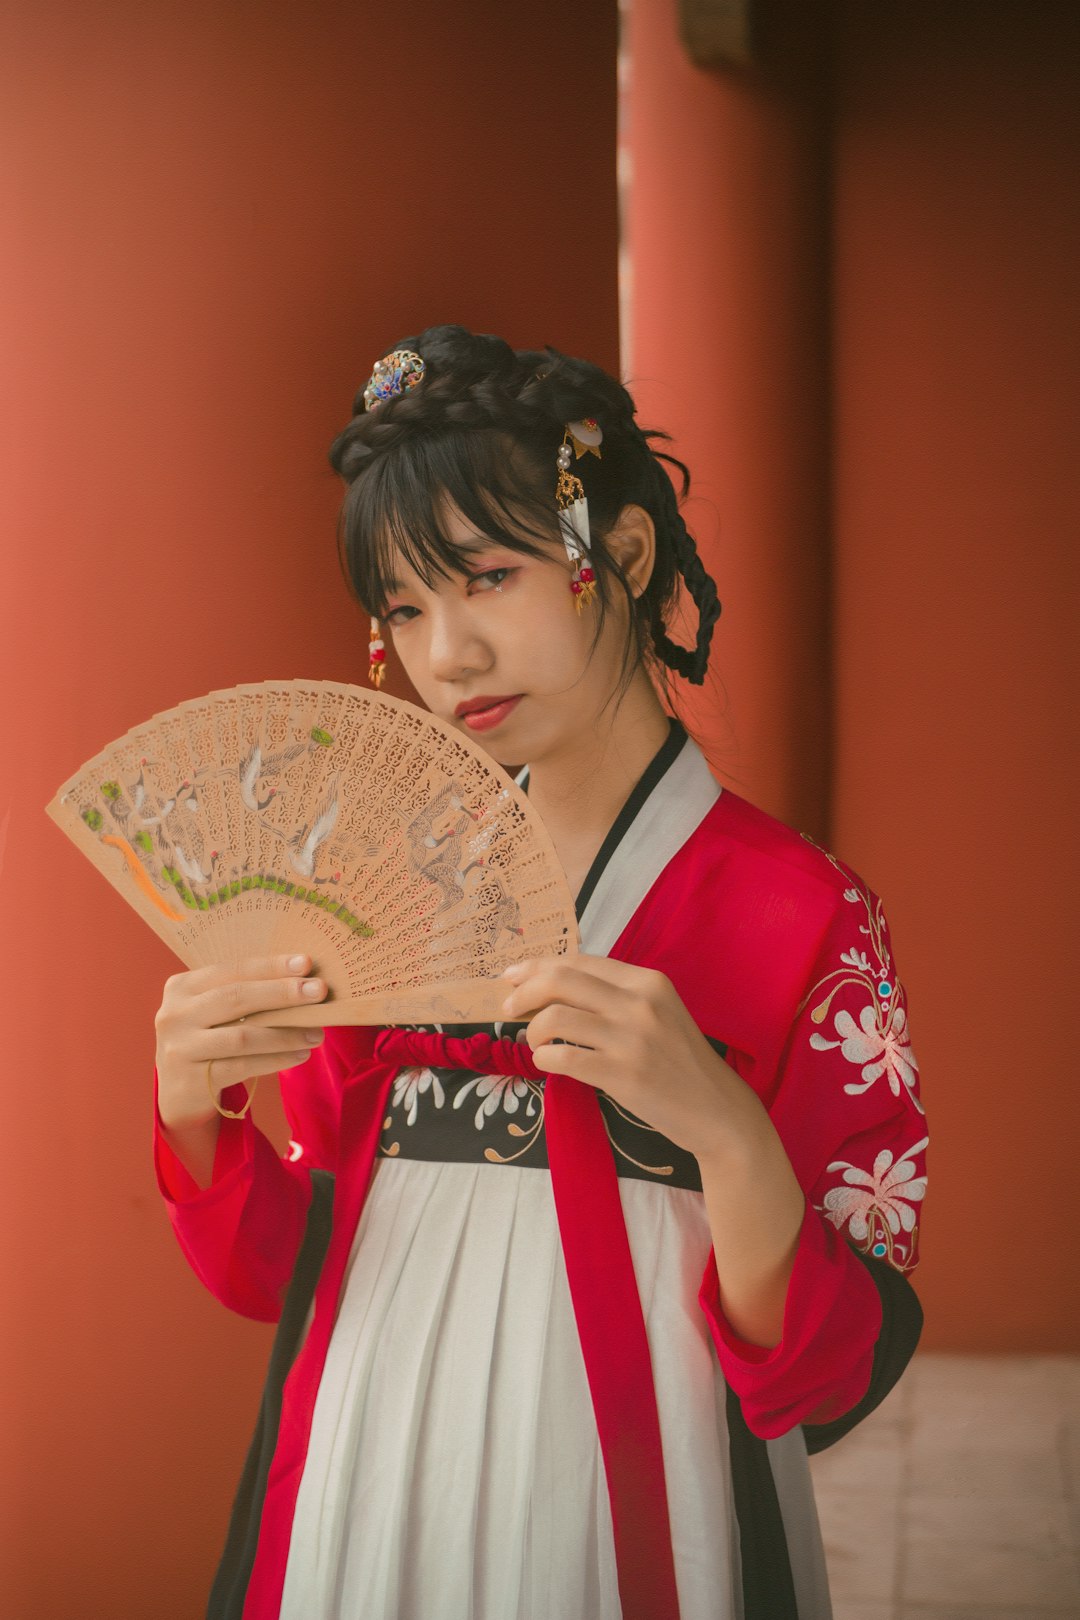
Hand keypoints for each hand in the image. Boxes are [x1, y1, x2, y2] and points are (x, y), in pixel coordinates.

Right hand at [154, 953, 328, 1130]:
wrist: (179, 1092)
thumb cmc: (208, 1039)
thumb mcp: (213, 1011)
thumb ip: (244, 993)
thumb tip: (302, 979)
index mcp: (182, 986)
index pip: (233, 970)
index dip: (271, 966)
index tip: (306, 963)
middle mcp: (175, 1014)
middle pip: (236, 998)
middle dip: (281, 993)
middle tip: (319, 991)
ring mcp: (180, 1047)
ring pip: (242, 1036)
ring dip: (285, 1034)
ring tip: (316, 1033)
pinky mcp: (191, 1079)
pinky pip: (243, 1066)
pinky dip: (276, 1059)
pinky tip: (300, 1054)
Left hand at [500, 954, 756, 1163]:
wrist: (716, 1110)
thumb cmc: (680, 1062)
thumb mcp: (657, 1013)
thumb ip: (615, 996)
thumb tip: (551, 988)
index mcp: (647, 981)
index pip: (578, 961)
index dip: (537, 966)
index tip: (512, 977)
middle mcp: (640, 1003)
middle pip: (561, 980)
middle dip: (523, 992)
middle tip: (508, 1009)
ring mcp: (632, 1039)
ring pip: (556, 1018)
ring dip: (534, 1031)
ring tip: (537, 1044)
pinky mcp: (624, 1075)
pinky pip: (564, 1058)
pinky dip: (544, 1058)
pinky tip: (548, 1063)